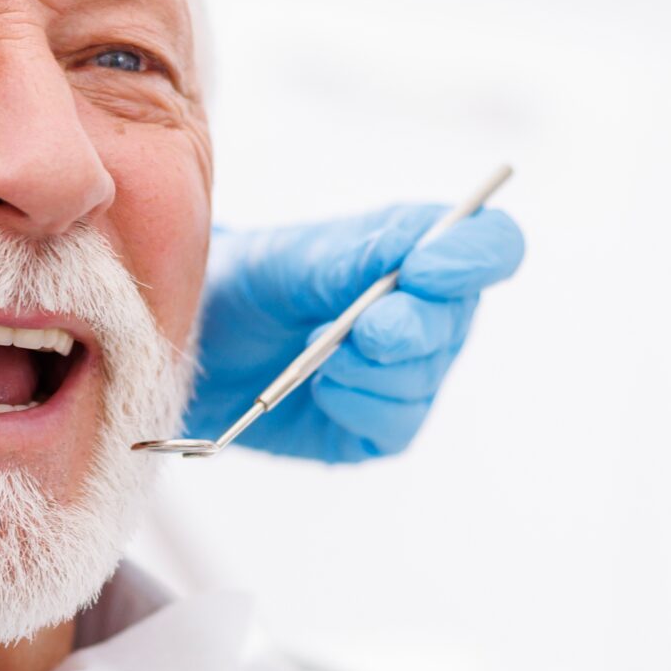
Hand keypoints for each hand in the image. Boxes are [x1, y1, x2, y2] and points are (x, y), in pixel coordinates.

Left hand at [187, 204, 524, 462]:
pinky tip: (319, 388)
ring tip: (316, 353)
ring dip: (369, 367)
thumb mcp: (288, 258)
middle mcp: (424, 312)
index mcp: (415, 251)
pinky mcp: (376, 425)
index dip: (477, 256)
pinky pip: (394, 423)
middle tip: (364, 329)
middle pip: (458, 319)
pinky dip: (354, 402)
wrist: (181, 346)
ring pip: (423, 377)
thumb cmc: (240, 287)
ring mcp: (404, 373)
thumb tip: (420, 256)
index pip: (489, 244)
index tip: (427, 271)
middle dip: (409, 325)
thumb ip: (354, 255)